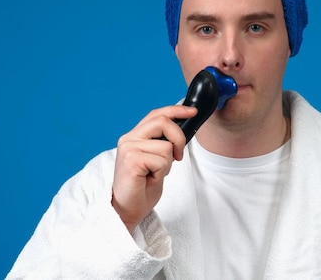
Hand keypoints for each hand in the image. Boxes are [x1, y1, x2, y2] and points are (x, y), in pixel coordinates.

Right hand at [111, 105, 196, 231]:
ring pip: (166, 146)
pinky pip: (161, 160)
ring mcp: (128, 148)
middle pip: (163, 122)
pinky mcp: (131, 160)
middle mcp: (129, 139)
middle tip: (178, 157)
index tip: (193, 112)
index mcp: (135, 136)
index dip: (176, 111)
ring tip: (154, 174)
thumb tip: (182, 130)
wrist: (128, 209)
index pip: (157, 114)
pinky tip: (149, 179)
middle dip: (179, 139)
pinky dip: (161, 172)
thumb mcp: (158, 159)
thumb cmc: (142, 187)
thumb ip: (164, 143)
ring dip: (167, 164)